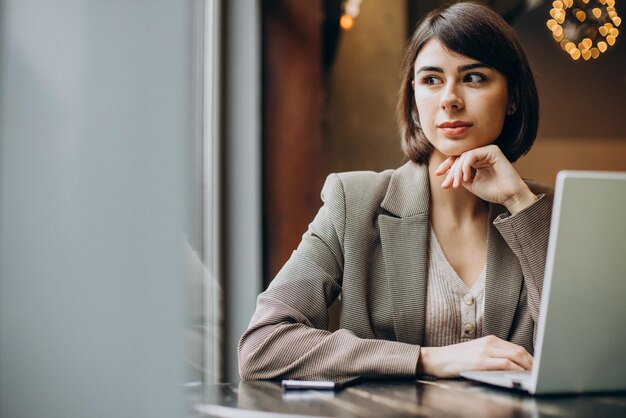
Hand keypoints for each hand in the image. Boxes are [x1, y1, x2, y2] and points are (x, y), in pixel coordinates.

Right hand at [417, 335, 532, 377]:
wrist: (437, 359)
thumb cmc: (456, 359)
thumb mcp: (476, 352)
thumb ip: (493, 354)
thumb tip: (512, 364)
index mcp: (490, 340)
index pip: (517, 348)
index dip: (530, 358)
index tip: (536, 367)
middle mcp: (489, 343)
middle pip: (519, 351)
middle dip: (532, 363)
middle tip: (539, 374)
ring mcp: (485, 351)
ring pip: (515, 356)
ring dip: (527, 367)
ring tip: (533, 376)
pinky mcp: (480, 362)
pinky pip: (504, 364)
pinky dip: (516, 370)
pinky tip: (520, 376)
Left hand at [434, 145, 536, 213]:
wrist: (510, 197)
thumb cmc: (493, 191)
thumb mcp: (471, 184)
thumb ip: (460, 176)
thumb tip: (445, 173)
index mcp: (478, 160)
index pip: (458, 159)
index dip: (447, 166)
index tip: (437, 174)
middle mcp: (482, 153)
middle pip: (459, 158)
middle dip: (451, 172)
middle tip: (447, 185)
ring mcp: (488, 151)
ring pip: (464, 156)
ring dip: (457, 171)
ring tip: (458, 184)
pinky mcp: (493, 150)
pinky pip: (472, 154)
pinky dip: (466, 166)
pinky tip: (466, 177)